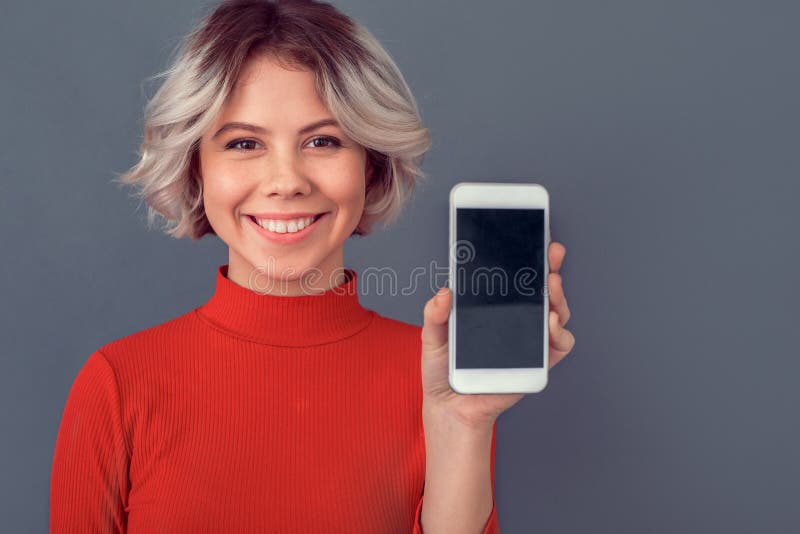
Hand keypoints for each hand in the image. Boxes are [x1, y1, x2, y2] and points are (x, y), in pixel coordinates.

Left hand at [420, 240, 575, 428]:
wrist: (448, 408)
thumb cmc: (444, 371)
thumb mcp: (433, 335)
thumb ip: (435, 313)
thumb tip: (446, 292)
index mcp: (494, 310)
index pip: (516, 280)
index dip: (528, 259)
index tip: (535, 239)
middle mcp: (516, 322)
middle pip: (542, 291)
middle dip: (551, 269)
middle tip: (550, 255)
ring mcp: (529, 342)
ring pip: (557, 313)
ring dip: (559, 298)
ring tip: (550, 288)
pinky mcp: (537, 365)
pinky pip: (559, 346)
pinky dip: (560, 333)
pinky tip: (551, 323)